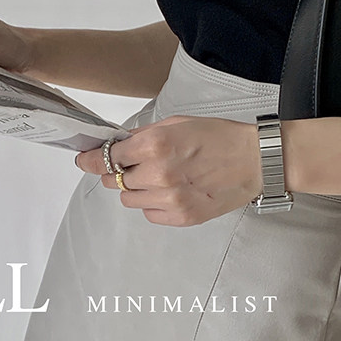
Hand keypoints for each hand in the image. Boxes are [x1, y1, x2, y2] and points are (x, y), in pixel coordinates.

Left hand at [75, 114, 263, 226]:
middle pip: (114, 180)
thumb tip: (118, 145)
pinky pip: (148, 213)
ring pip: (129, 198)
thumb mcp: (177, 124)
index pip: (107, 157)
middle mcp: (159, 174)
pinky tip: (173, 190)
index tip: (84, 160)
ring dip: (137, 188)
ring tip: (162, 177)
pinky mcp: (180, 217)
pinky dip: (153, 203)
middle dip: (121, 171)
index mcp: (156, 145)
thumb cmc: (220, 138)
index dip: (92, 158)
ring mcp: (169, 198)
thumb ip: (143, 136)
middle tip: (140, 164)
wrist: (256, 161)